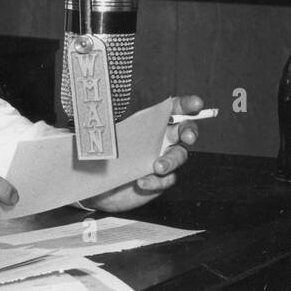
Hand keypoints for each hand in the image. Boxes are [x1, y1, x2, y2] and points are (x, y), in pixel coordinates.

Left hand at [82, 94, 202, 212]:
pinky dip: (155, 181)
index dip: (186, 105)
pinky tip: (142, 182)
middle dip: (189, 131)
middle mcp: (161, 140)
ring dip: (170, 160)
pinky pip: (166, 180)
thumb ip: (104, 126)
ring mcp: (163, 160)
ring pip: (178, 156)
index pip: (172, 110)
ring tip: (157, 167)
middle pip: (185, 131)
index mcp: (150, 124)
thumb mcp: (102, 139)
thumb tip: (94, 116)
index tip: (196, 104)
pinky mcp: (160, 180)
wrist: (99, 186)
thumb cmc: (103, 156)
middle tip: (187, 137)